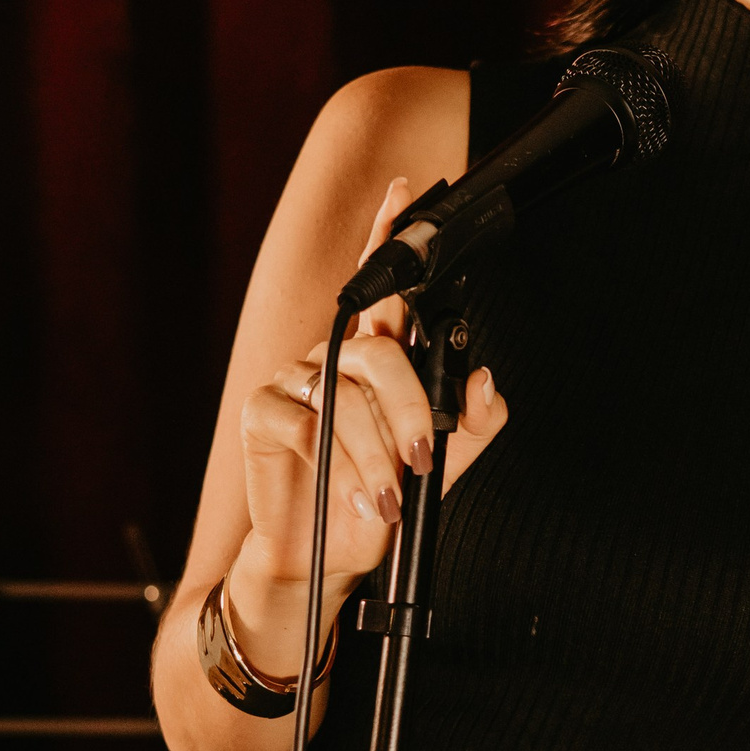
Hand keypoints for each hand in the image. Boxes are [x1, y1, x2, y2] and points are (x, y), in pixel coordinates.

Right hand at [236, 175, 509, 604]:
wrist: (325, 557)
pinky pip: (302, 417)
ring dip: (373, 451)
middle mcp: (335, 359)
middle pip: (378, 349)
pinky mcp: (263, 410)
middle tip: (422, 457)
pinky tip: (342, 489)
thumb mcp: (441, 467)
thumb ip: (472, 425)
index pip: (385, 287)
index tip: (405, 193)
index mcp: (375, 359)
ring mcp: (295, 380)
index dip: (389, 236)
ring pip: (346, 392)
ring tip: (386, 495)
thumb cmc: (377, 501)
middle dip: (409, 408)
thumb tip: (486, 379)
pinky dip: (332, 458)